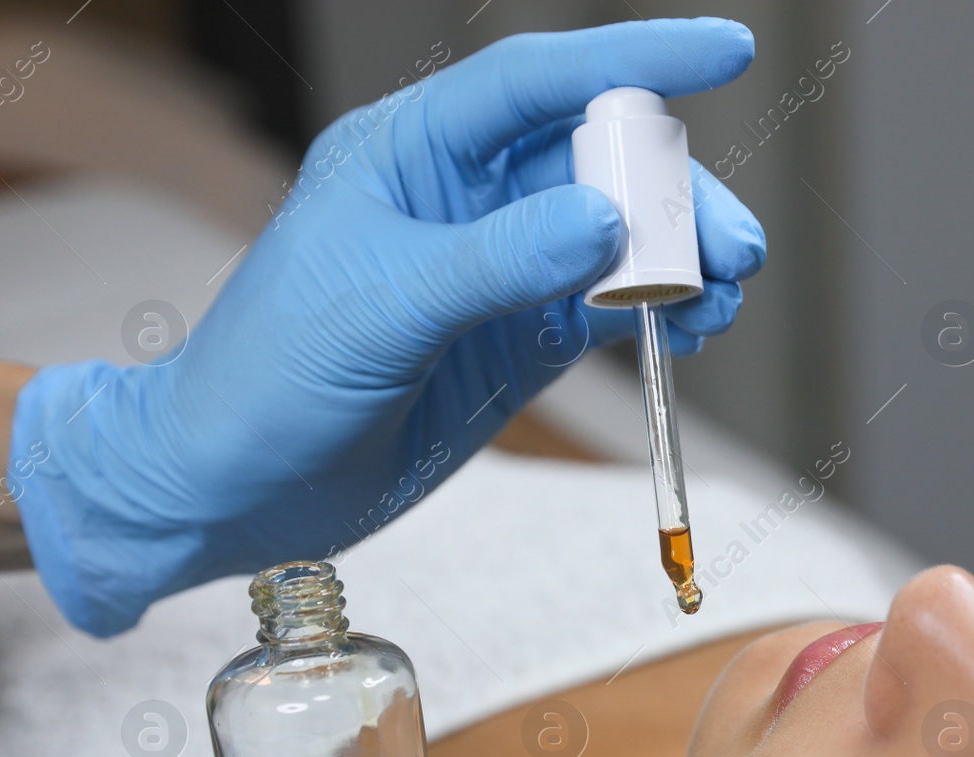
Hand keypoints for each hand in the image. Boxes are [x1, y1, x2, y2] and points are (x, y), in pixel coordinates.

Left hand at [11, 18, 765, 634]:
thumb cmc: (268, 377)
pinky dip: (659, 314)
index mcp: (411, 153)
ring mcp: (499, 270)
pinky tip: (687, 332)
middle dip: (675, 196)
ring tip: (717, 302)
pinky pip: (610, 307)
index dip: (634, 59)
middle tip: (733, 248)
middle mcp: (464, 199)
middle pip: (599, 164)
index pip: (535, 82)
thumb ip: (496, 260)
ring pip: (619, 238)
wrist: (240, 488)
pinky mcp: (520, 338)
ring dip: (679, 260)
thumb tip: (609, 221)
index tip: (725, 51)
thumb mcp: (377, 306)